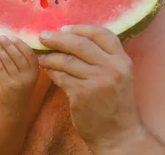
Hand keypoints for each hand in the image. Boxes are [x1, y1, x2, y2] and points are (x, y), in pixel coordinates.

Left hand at [0, 36, 39, 112]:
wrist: (16, 107)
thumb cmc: (22, 86)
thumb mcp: (29, 75)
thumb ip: (25, 62)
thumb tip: (13, 41)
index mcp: (35, 71)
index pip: (29, 54)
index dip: (20, 44)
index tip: (12, 37)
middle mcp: (28, 76)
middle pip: (17, 56)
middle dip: (8, 45)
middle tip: (1, 37)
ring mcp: (18, 81)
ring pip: (8, 61)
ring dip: (0, 50)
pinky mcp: (7, 85)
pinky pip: (0, 69)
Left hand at [37, 25, 143, 151]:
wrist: (118, 135)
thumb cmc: (114, 103)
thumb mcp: (118, 76)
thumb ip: (102, 58)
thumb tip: (71, 38)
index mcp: (122, 60)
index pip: (101, 33)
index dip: (80, 28)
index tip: (64, 29)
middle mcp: (112, 68)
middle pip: (79, 43)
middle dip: (57, 38)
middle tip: (43, 37)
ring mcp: (97, 80)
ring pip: (66, 60)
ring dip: (50, 57)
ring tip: (42, 57)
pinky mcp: (82, 94)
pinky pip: (61, 77)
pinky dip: (52, 72)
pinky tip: (47, 71)